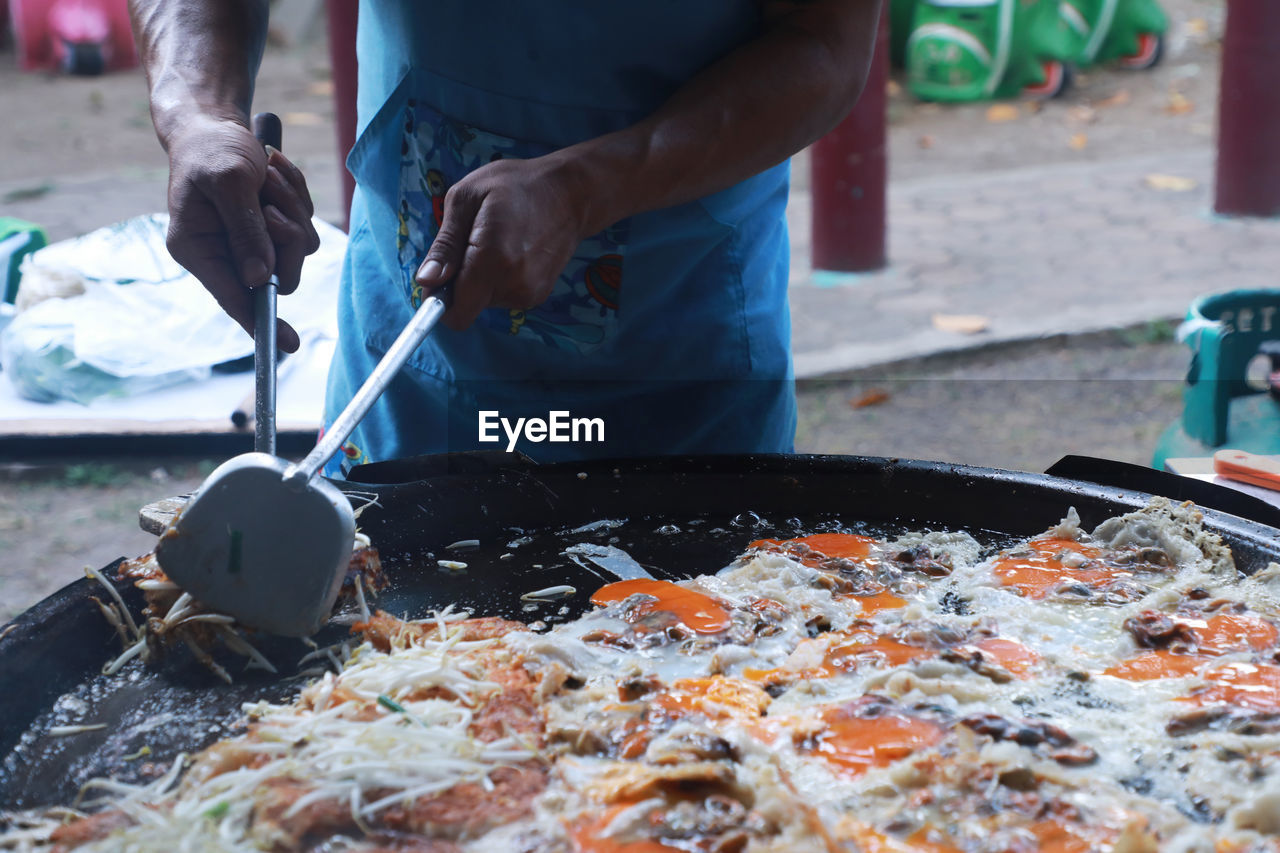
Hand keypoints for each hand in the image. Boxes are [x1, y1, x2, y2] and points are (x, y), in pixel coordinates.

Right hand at [163, 115, 320, 351]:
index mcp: (198, 249)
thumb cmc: (212, 150)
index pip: (233, 298)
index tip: (287, 345)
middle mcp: (224, 253)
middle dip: (287, 238)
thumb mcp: (228, 181)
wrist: (217, 125)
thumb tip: (259, 277)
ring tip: (268, 178)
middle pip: (280, 275)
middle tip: (271, 205)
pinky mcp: (273, 230)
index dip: (261, 322)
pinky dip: (298, 199)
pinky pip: (306, 228)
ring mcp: (252, 243)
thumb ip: (244, 229)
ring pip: (299, 249)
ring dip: (292, 209)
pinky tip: (275, 174)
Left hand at [414, 155, 593, 330]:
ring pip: (484, 303)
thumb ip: (444, 246)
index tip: (441, 274)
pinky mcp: (538, 295)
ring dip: (480, 280)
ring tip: (496, 242)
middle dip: (460, 284)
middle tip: (471, 244)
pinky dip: (498, 281)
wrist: (570, 193)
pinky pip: (502, 298)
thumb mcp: (466, 199)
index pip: (456, 313)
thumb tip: (425, 281)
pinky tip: (511, 252)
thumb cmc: (515, 185)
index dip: (440, 299)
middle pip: (468, 307)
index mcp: (492, 259)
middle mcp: (514, 284)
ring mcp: (530, 293)